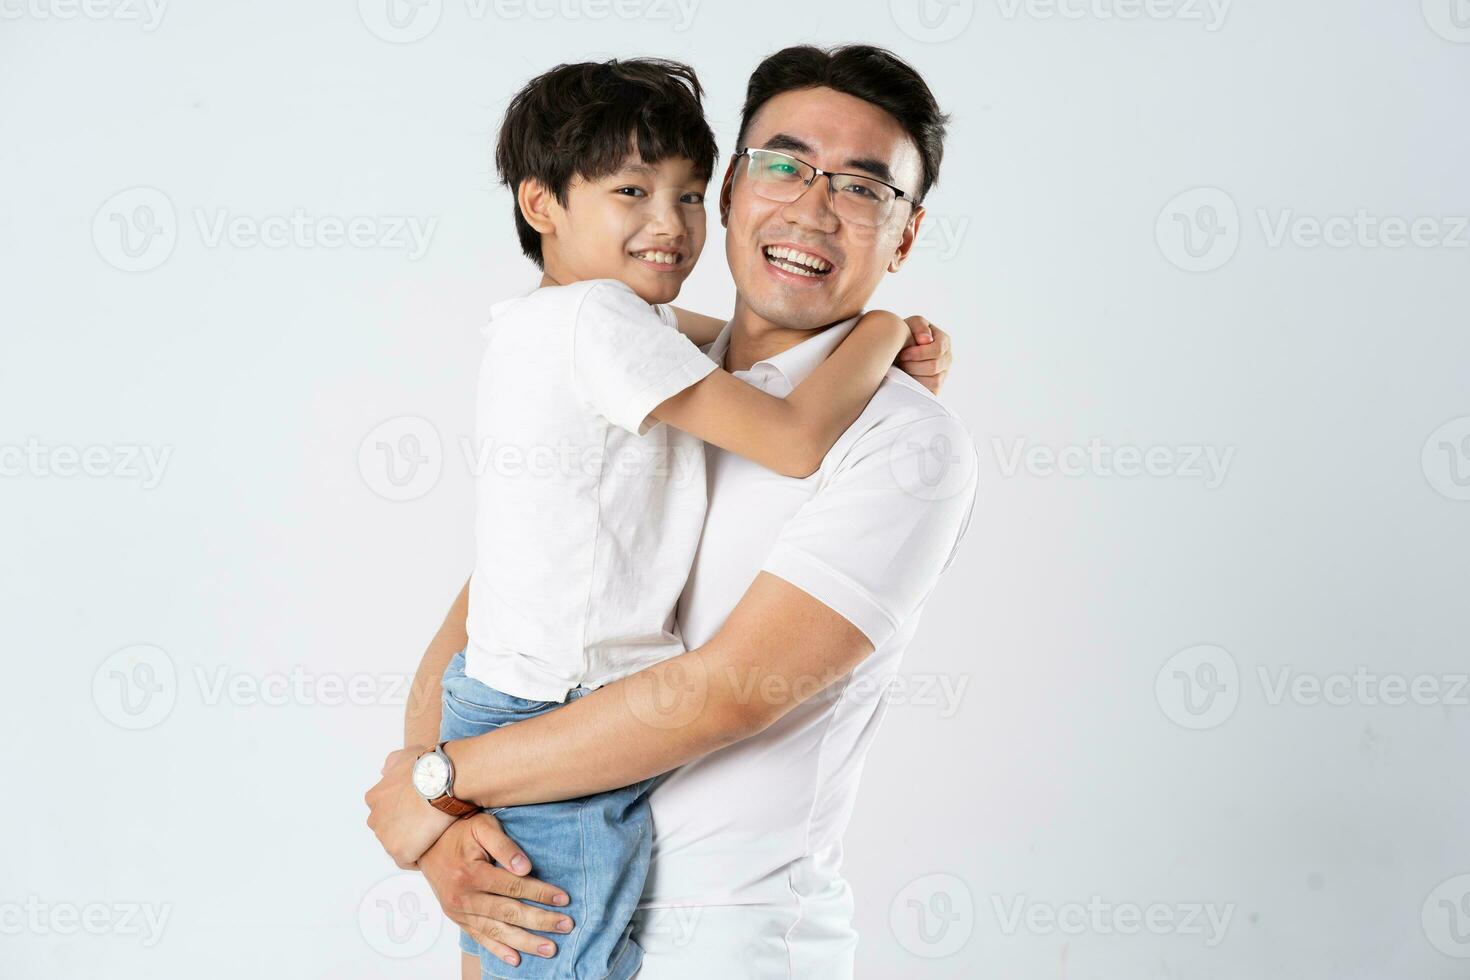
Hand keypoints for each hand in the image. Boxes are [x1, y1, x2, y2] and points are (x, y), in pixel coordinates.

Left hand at [364, 746, 457, 868]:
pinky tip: (433, 845)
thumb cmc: (427, 767)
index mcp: (374, 798)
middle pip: (389, 830)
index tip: (419, 810)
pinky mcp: (399, 852)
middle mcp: (375, 819)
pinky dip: (419, 857)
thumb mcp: (404, 755)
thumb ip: (391, 764)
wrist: (442, 780)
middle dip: (405, 828)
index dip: (404, 811)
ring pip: (398, 846)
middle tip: (427, 822)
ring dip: (413, 842)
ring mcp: (385, 837)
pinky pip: (408, 861)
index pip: (386, 811)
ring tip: (433, 834)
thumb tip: (385, 771)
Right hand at [419, 812, 574, 967]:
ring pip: (497, 931)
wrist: (427, 846)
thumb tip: (525, 867)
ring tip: (550, 948)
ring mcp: (460, 912)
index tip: (564, 899)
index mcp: (472, 874)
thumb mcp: (482, 827)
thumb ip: (504, 846)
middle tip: (566, 925)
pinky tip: (516, 959)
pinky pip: (480, 938)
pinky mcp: (458, 919)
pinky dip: (498, 950)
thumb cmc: (459, 833)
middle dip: (541, 921)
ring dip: (525, 942)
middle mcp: (465, 897)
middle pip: (509, 913)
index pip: (514, 887)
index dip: (541, 893)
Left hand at [896, 316, 952, 394]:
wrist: (897, 352)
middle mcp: (947, 358)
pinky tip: (906, 378)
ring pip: (933, 381)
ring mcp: (943, 374)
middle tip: (900, 362)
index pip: (937, 350)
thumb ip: (919, 326)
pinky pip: (929, 392)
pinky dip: (916, 386)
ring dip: (913, 376)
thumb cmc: (905, 336)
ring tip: (902, 369)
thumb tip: (926, 340)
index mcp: (944, 341)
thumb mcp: (911, 325)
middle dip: (913, 365)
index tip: (903, 354)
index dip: (918, 353)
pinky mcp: (936, 388)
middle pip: (934, 366)